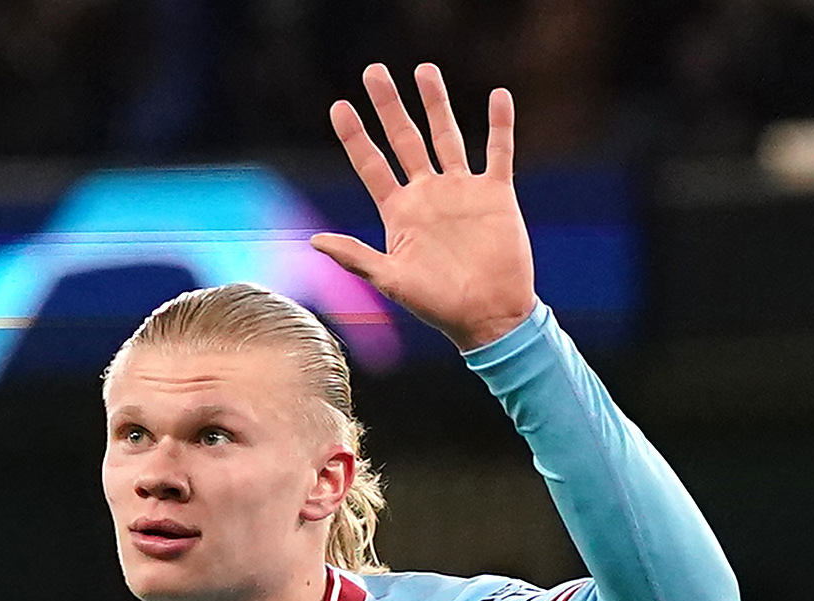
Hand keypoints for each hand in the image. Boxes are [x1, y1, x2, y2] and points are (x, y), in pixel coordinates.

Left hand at [311, 63, 537, 354]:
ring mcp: (461, 190)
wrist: (490, 317)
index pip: (371, 165)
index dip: (355, 136)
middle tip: (374, 71)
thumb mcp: (391, 281)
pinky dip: (500, 124)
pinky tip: (498, 96)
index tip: (339, 106)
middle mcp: (428, 195)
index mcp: (399, 212)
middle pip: (405, 139)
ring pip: (447, 135)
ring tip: (424, 70)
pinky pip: (499, 150)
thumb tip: (313, 240)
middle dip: (389, 106)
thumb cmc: (438, 306)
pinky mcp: (495, 193)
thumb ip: (355, 257)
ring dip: (436, 103)